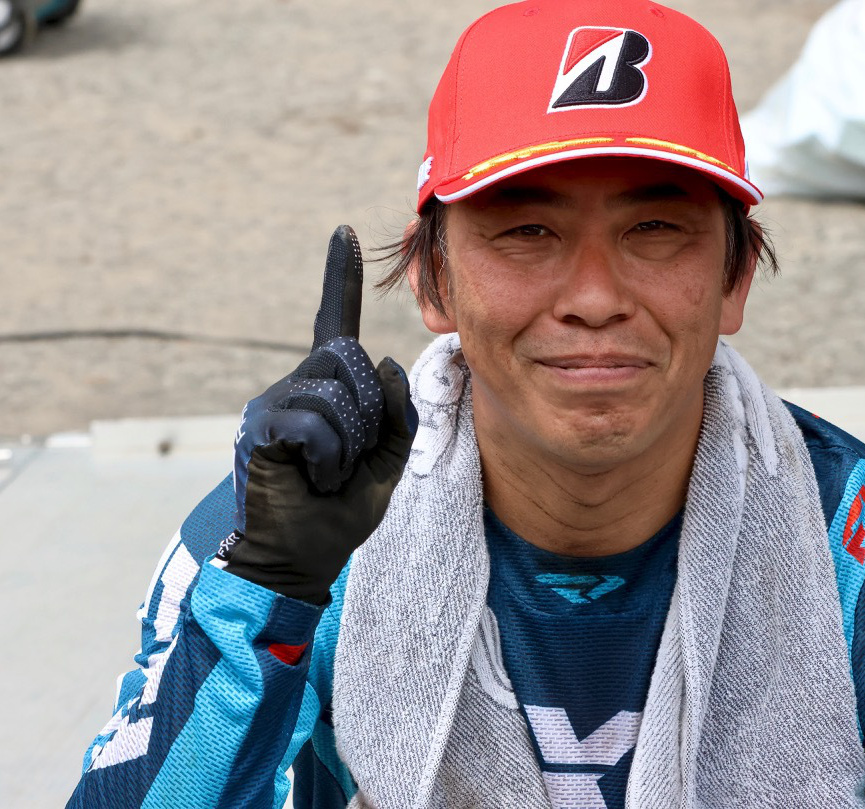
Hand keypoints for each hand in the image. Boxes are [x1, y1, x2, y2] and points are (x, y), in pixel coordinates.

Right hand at [219, 225, 416, 603]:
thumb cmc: (342, 510)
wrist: (302, 556)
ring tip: (330, 474)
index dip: (339, 278)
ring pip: (338, 394)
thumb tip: (383, 361)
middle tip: (351, 459)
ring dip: (351, 444)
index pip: (335, 323)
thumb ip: (398, 412)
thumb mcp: (390, 459)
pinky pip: (316, 425)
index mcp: (328, 387)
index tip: (344, 232)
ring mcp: (275, 403)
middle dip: (370, 414)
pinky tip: (314, 480)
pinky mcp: (262, 428)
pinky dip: (329, 460)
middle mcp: (297, 384)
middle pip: (352, 360)